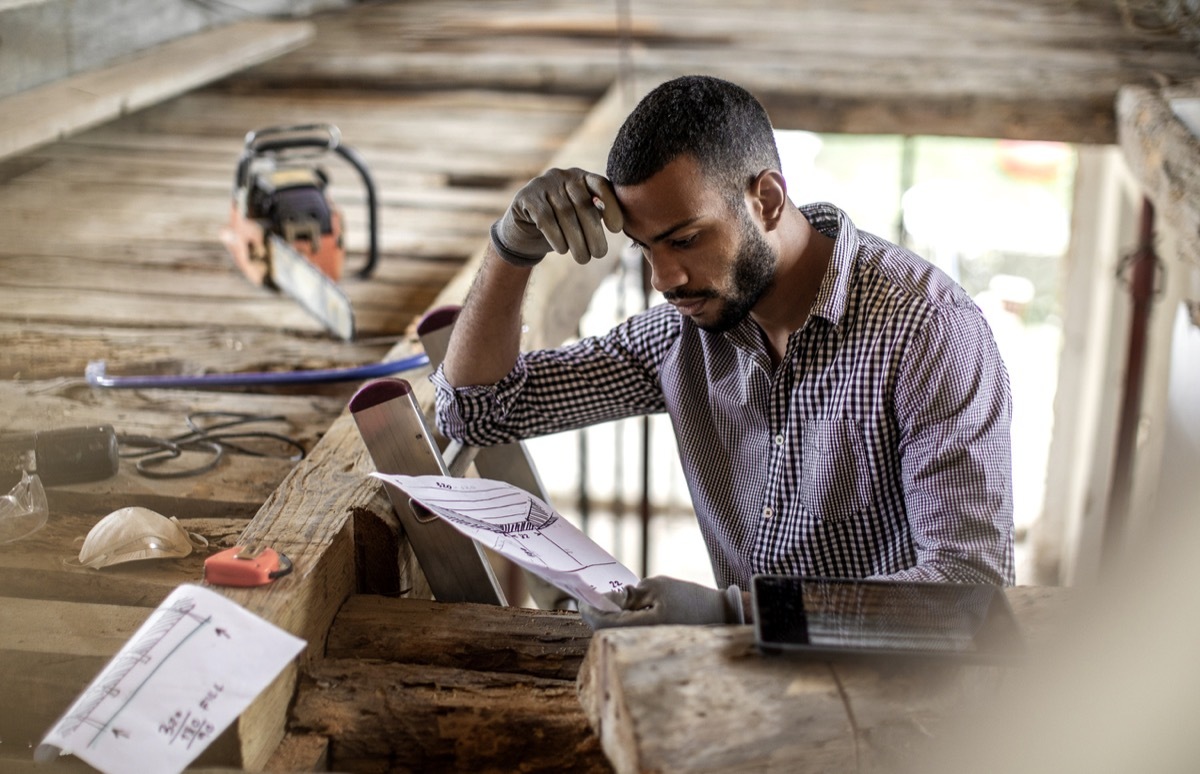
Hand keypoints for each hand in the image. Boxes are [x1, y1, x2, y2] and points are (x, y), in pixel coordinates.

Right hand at [491, 167, 623, 266]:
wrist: (525, 232)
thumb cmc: (561, 227)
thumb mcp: (582, 218)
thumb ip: (598, 214)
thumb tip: (621, 225)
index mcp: (582, 177)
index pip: (601, 185)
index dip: (611, 206)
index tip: (617, 229)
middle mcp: (563, 176)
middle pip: (583, 203)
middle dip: (594, 232)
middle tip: (600, 254)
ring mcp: (542, 184)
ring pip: (565, 213)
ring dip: (576, 239)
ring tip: (583, 259)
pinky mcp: (526, 197)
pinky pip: (545, 217)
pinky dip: (556, 236)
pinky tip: (562, 250)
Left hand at [578, 576, 744, 629]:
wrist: (723, 617)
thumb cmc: (691, 599)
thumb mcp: (657, 587)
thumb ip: (629, 594)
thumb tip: (608, 601)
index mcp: (639, 629)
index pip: (601, 624)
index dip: (588, 610)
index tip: (581, 599)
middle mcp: (641, 643)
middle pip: (607, 631)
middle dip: (601, 614)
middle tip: (600, 598)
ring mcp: (648, 647)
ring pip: (620, 633)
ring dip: (615, 618)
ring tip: (624, 602)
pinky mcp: (655, 645)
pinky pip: (633, 635)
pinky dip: (628, 622)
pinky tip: (637, 611)